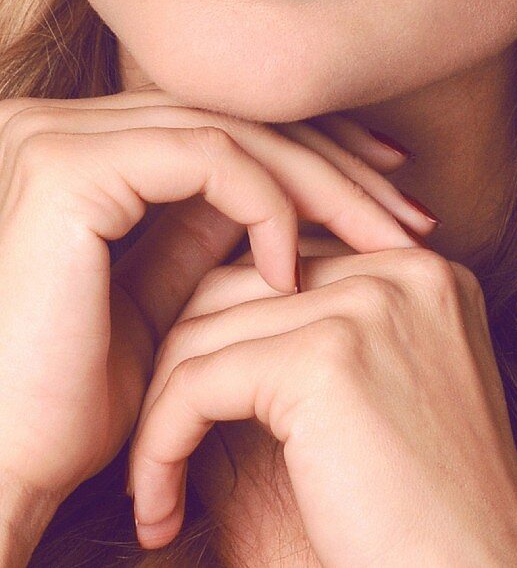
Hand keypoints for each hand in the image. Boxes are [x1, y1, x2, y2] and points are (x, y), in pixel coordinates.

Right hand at [0, 88, 433, 513]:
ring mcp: (58, 136)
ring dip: (322, 184)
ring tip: (384, 238)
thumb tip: (296, 195)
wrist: (5, 465)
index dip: (313, 149)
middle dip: (335, 164)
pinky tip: (294, 269)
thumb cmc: (74, 398)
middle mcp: (61, 121)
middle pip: (234, 118)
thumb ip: (210, 230)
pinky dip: (267, 205)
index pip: (222, 121)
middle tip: (410, 214)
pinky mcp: (69, 166)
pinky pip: (207, 159)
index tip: (390, 191)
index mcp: (84, 145)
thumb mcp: (164, 295)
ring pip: (233, 131)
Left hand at [127, 246, 516, 566]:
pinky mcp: (322, 359)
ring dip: (160, 410)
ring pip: (204, 329)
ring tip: (153, 482)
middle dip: (184, 364)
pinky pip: (196, 384)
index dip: (227, 334)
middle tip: (161, 444)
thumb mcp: (394, 390)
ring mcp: (365, 306)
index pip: (284, 263)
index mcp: (421, 271)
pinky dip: (160, 446)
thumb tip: (215, 320)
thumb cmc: (428, 512)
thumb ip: (334, 335)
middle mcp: (400, 269)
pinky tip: (158, 508)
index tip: (197, 410)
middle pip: (238, 283)